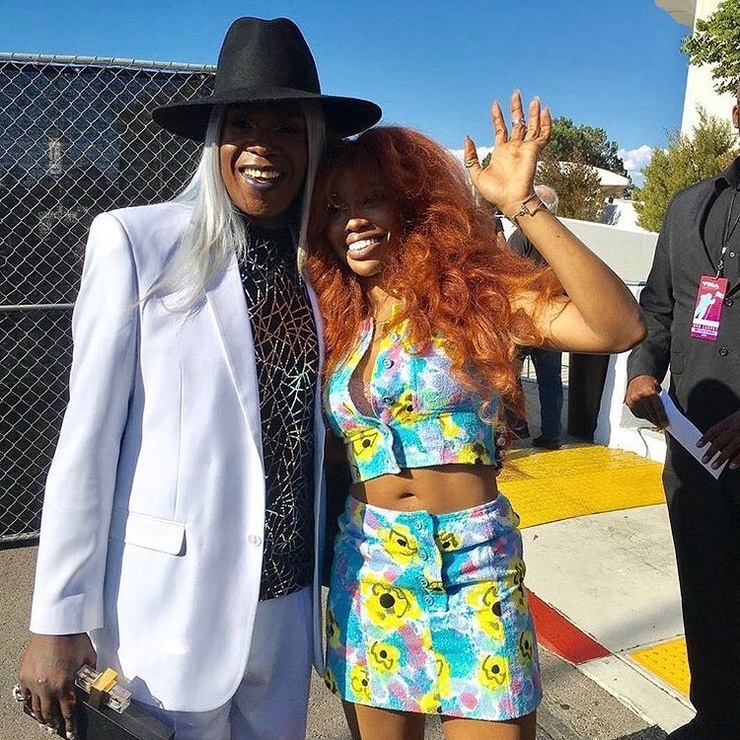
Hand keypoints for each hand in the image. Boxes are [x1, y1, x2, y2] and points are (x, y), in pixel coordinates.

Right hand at [18, 633, 96, 739]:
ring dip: (42, 717)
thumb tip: (96, 682)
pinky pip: (26, 695)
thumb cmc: (73, 638)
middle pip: (50, 713)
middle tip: (57, 730)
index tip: (71, 733)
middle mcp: (47, 687)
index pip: (68, 711)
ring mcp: (33, 682)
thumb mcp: (89, 658)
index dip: (70, 725)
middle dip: (55, 724)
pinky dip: (30, 702)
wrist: (55, 626)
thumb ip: (91, 673)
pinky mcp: (25, 675)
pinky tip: (33, 706)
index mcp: (64, 685)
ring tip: (46, 723)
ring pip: (36, 707)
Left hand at [463, 90, 550, 216]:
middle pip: (516, 123)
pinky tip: (545, 111)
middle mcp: (514, 148)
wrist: (510, 200)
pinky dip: (546, 123)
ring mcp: (525, 148)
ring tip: (533, 99)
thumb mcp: (476, 174)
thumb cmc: (494, 192)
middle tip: (516, 93)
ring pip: (531, 126)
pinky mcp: (534, 150)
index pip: (500, 129)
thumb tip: (468, 138)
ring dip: (532, 113)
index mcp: (501, 151)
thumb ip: (471, 157)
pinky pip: (544, 134)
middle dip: (516, 109)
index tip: (495, 104)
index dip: (497, 117)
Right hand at [625, 375, 666, 427]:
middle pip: (650, 413)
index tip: (665, 423)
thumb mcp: (658, 390)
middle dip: (656, 420)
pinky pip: (636, 413)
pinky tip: (647, 416)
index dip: (662, 417)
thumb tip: (665, 413)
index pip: (657, 408)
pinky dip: (642, 415)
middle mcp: (640, 396)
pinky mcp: (628, 403)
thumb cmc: (649, 383)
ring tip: (654, 421)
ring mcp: (633, 400)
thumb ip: (660, 400)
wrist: (638, 378)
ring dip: (649, 419)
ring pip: (643, 414)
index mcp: (649, 392)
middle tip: (661, 424)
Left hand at [698, 409, 739, 470]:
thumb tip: (713, 440)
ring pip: (729, 449)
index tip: (698, 445)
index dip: (705, 438)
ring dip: (721, 459)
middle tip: (704, 460)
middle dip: (710, 452)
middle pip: (719, 442)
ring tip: (714, 466)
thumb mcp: (735, 417)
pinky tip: (731, 466)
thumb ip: (727, 427)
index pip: (714, 431)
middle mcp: (734, 429)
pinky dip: (737, 460)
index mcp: (729, 421)